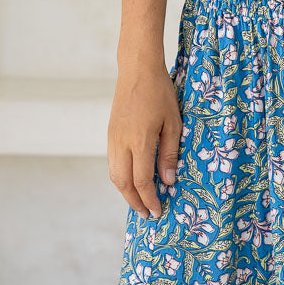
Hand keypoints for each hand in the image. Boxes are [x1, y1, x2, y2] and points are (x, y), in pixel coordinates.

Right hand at [108, 67, 181, 220]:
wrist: (137, 70)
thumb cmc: (160, 93)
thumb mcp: (174, 123)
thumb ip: (170, 153)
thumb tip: (168, 182)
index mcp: (140, 141)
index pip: (141, 180)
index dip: (149, 199)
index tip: (158, 211)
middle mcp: (121, 143)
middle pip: (122, 183)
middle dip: (135, 202)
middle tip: (148, 214)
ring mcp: (112, 138)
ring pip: (114, 174)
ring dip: (126, 192)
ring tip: (140, 201)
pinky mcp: (110, 134)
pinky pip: (112, 163)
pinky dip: (121, 177)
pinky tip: (132, 180)